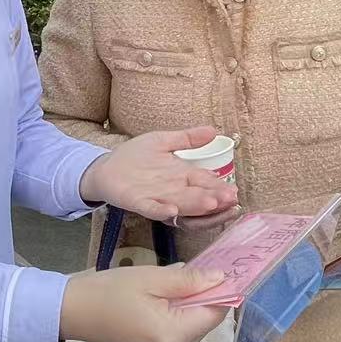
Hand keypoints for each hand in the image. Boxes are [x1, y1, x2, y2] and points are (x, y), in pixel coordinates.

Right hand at [61, 264, 228, 341]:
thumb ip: (190, 281)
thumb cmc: (111, 291)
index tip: (218, 272)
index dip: (220, 292)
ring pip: (193, 331)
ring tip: (162, 294)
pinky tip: (155, 309)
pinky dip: (176, 322)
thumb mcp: (152, 278)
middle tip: (179, 279)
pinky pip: (179, 339)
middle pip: (204, 324)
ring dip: (187, 311)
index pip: (214, 314)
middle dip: (200, 301)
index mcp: (171, 336)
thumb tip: (222, 280)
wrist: (75, 312)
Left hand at [80, 127, 239, 223]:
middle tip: (229, 200)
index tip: (234, 191)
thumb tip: (214, 131)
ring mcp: (155, 198)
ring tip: (210, 203)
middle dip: (214, 199)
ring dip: (194, 205)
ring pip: (180, 205)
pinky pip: (150, 209)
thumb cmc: (135, 157)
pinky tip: (171, 210)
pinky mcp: (137, 202)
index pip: (204, 183)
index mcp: (180, 177)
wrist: (105, 167)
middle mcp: (172, 191)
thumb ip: (187, 139)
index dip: (219, 188)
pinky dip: (160, 210)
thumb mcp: (163, 142)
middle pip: (197, 198)